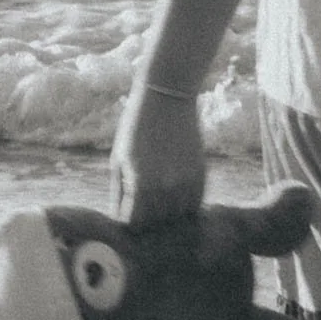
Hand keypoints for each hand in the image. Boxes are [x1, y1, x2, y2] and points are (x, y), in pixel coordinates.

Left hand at [110, 83, 205, 226]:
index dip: (128, 220)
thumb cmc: (136, 127)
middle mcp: (165, 187)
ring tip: (158, 202)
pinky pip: (194, 204)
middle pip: (156, 222)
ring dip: (166, 213)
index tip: (126, 213)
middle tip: (142, 208)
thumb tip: (119, 219)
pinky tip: (174, 195)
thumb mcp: (119, 158)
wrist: (168, 98)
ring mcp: (186, 182)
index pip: (134, 222)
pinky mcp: (201, 174)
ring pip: (177, 216)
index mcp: (140, 183)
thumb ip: (119, 191)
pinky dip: (184, 204)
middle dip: (147, 218)